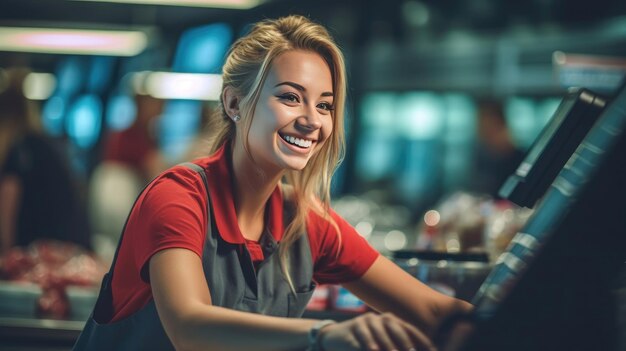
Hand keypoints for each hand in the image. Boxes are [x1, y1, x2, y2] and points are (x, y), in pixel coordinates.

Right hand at [319, 312, 435, 350]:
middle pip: (395, 327)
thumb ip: (397, 346)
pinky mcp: (354, 326)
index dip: (421, 340)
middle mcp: (381, 319)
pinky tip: (372, 350)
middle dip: (405, 342)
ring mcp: (366, 321)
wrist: (336, 337)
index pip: (410, 329)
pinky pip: (363, 335)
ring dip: (387, 344)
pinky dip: (368, 343)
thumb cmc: (366, 343)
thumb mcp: (382, 344)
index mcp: (392, 322)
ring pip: (379, 331)